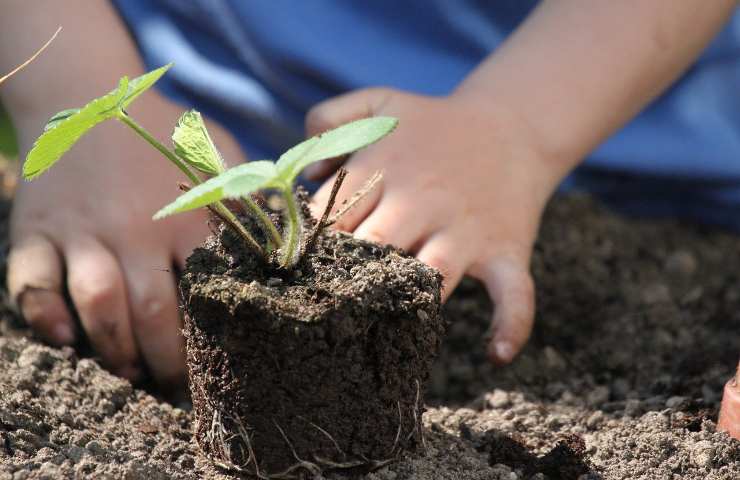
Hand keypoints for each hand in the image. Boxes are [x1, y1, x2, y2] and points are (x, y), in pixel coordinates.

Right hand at [6, 97, 244, 388]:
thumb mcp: (214, 152)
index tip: (221, 365)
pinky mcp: (37, 229)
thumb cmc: (160, 132)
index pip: (206, 291)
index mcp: (184, 214)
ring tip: (130, 372)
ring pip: (98, 305)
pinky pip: (32, 282)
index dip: (214, 338)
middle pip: (152, 312)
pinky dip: (44, 316)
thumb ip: (246, 192)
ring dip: (114, 349)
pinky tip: (65, 339)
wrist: (83, 93)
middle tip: (174, 386)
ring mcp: (82, 229)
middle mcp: (134, 227)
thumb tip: (288, 231)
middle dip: (165, 361)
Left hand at [306, 88, 568, 362]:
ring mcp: (465, 230)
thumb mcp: (379, 102)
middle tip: (326, 304)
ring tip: (382, 328)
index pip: (332, 215)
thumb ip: (329, 118)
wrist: (513, 125)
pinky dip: (512, 325)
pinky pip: (514, 294)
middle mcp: (422, 201)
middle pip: (372, 247)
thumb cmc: (434, 125)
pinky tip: (496, 354)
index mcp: (385, 167)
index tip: (296, 268)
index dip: (310, 245)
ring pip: (430, 276)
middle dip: (347, 276)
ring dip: (406, 303)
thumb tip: (307, 174)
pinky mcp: (505, 251)